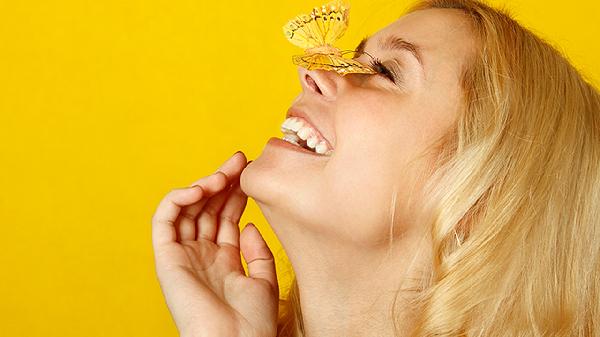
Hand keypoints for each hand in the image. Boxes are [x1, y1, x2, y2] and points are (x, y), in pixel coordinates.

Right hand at [151, 151, 278, 336]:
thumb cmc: (253, 321)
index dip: (236, 191)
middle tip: (240, 160)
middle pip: (207, 208)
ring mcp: (183, 255)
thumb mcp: (263, 279)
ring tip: (223, 175)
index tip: (251, 169)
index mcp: (223, 260)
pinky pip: (164, 221)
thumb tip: (248, 225)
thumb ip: (256, 250)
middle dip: (223, 181)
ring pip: (186, 209)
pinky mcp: (166, 258)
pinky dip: (177, 199)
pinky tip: (200, 188)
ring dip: (203, 186)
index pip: (225, 215)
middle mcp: (201, 255)